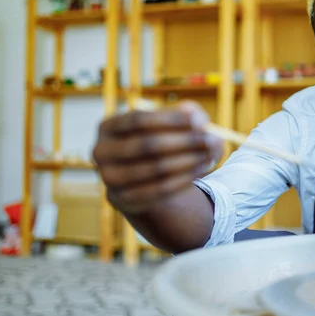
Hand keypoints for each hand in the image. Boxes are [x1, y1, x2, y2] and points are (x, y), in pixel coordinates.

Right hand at [92, 101, 222, 215]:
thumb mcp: (168, 124)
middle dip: (185, 142)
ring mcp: (110, 179)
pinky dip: (184, 179)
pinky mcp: (124, 200)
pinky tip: (202, 169)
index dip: (171, 120)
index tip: (201, 120)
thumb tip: (199, 119)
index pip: (138, 120)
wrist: (140, 177)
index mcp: (107, 127)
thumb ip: (185, 115)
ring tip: (210, 155)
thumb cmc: (157, 141)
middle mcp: (101, 153)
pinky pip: (160, 190)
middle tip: (212, 140)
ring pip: (156, 169)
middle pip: (148, 145)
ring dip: (189, 161)